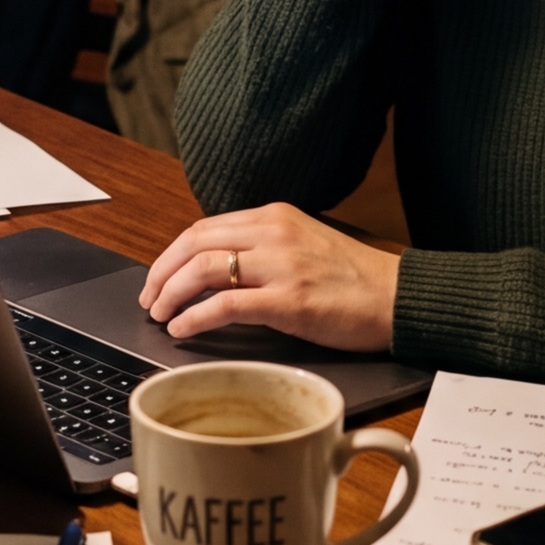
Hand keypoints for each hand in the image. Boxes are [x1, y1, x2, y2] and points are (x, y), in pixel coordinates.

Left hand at [138, 203, 402, 350]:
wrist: (396, 297)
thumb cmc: (353, 279)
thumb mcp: (303, 244)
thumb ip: (263, 248)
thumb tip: (216, 272)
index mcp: (275, 216)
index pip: (205, 227)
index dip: (172, 253)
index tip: (158, 276)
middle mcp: (273, 233)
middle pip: (195, 242)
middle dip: (161, 271)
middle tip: (148, 297)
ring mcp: (281, 265)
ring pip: (204, 268)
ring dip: (172, 292)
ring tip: (160, 314)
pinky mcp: (288, 300)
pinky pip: (225, 304)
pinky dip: (195, 316)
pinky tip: (182, 328)